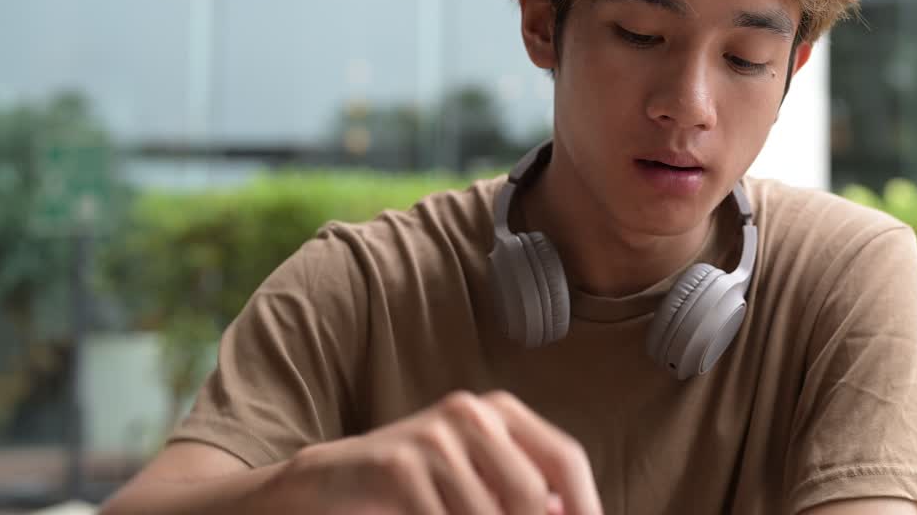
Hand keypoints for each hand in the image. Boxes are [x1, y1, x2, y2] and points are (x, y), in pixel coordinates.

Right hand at [265, 390, 602, 514]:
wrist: (331, 481)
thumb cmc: (416, 487)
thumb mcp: (476, 482)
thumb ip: (520, 492)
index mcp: (501, 412)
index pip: (565, 458)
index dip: (586, 504)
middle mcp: (472, 413)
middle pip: (530, 492)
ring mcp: (434, 436)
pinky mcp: (399, 465)